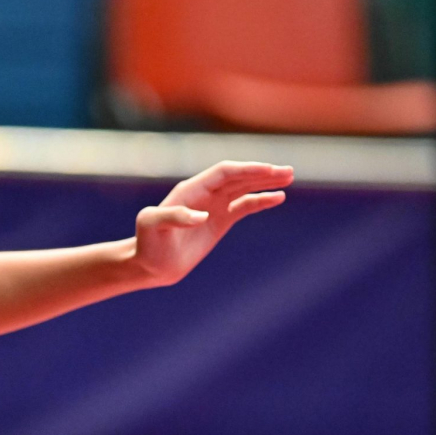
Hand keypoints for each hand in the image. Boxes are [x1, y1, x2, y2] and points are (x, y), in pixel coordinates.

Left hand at [132, 161, 293, 287]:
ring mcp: (214, 206)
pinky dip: (260, 201)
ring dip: (265, 182)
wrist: (150, 264)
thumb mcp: (151, 227)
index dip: (246, 170)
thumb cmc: (147, 244)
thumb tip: (201, 215)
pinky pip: (244, 206)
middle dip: (262, 173)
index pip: (224, 173)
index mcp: (190, 190)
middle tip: (288, 171)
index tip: (268, 170)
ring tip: (289, 178)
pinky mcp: (220, 221)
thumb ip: (172, 217)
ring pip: (244, 188)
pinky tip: (278, 197)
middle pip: (238, 177)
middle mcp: (204, 193)